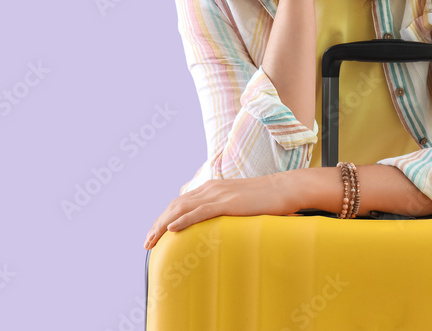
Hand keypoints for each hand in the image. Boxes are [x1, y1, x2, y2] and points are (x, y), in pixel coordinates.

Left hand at [143, 173, 294, 249]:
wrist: (285, 189)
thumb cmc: (266, 198)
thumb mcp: (239, 201)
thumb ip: (225, 208)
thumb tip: (216, 222)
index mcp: (212, 188)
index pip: (181, 202)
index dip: (164, 217)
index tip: (155, 233)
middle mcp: (211, 188)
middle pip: (175, 205)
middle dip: (157, 224)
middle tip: (147, 242)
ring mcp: (219, 194)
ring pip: (182, 209)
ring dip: (163, 224)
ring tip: (152, 239)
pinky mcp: (228, 203)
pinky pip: (200, 212)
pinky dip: (183, 220)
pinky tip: (171, 229)